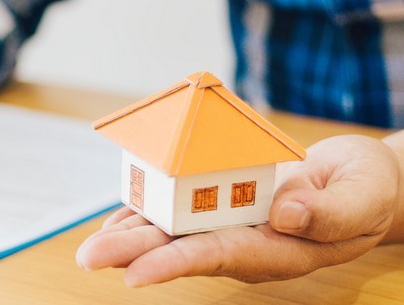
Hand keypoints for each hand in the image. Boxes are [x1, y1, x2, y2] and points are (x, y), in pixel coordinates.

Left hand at [76, 135, 400, 285]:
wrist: (359, 180)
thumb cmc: (366, 190)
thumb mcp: (361, 197)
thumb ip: (329, 212)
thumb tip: (286, 215)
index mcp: (277, 248)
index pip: (219, 256)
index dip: (176, 265)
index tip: (135, 274)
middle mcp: (244, 240)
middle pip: (182, 247)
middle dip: (133, 253)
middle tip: (88, 257)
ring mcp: (230, 221)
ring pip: (172, 230)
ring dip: (130, 235)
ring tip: (89, 245)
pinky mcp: (222, 201)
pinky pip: (179, 209)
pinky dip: (148, 210)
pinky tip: (118, 218)